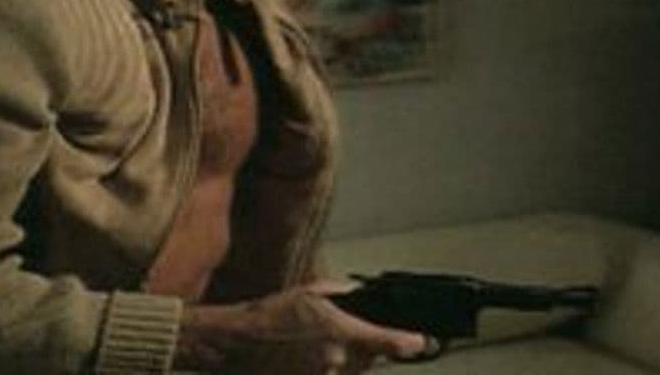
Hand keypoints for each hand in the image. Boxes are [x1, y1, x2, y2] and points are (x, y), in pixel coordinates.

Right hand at [179, 279, 426, 372]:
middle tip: (340, 336)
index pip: (387, 342)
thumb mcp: (311, 292)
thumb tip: (364, 295)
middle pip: (370, 360)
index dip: (408, 343)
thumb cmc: (270, 316)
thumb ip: (344, 293)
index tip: (421, 343)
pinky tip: (307, 358)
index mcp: (340, 333)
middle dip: (365, 348)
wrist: (237, 344)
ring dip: (346, 361)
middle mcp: (336, 361)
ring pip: (353, 372)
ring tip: (315, 347)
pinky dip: (329, 370)